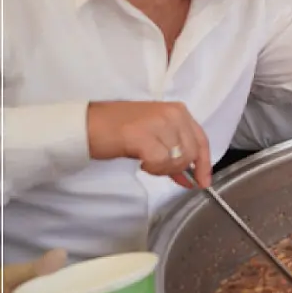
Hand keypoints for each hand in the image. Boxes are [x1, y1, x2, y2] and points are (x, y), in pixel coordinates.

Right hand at [86, 101, 211, 188]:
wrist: (86, 125)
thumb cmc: (118, 130)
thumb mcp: (155, 136)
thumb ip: (175, 151)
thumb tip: (192, 176)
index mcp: (178, 111)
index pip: (201, 140)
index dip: (205, 164)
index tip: (204, 182)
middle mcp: (173, 113)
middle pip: (191, 153)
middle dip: (178, 169)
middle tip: (157, 169)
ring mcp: (159, 123)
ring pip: (178, 159)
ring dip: (163, 169)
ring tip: (146, 162)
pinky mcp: (143, 136)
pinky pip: (161, 161)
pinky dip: (153, 168)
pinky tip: (141, 162)